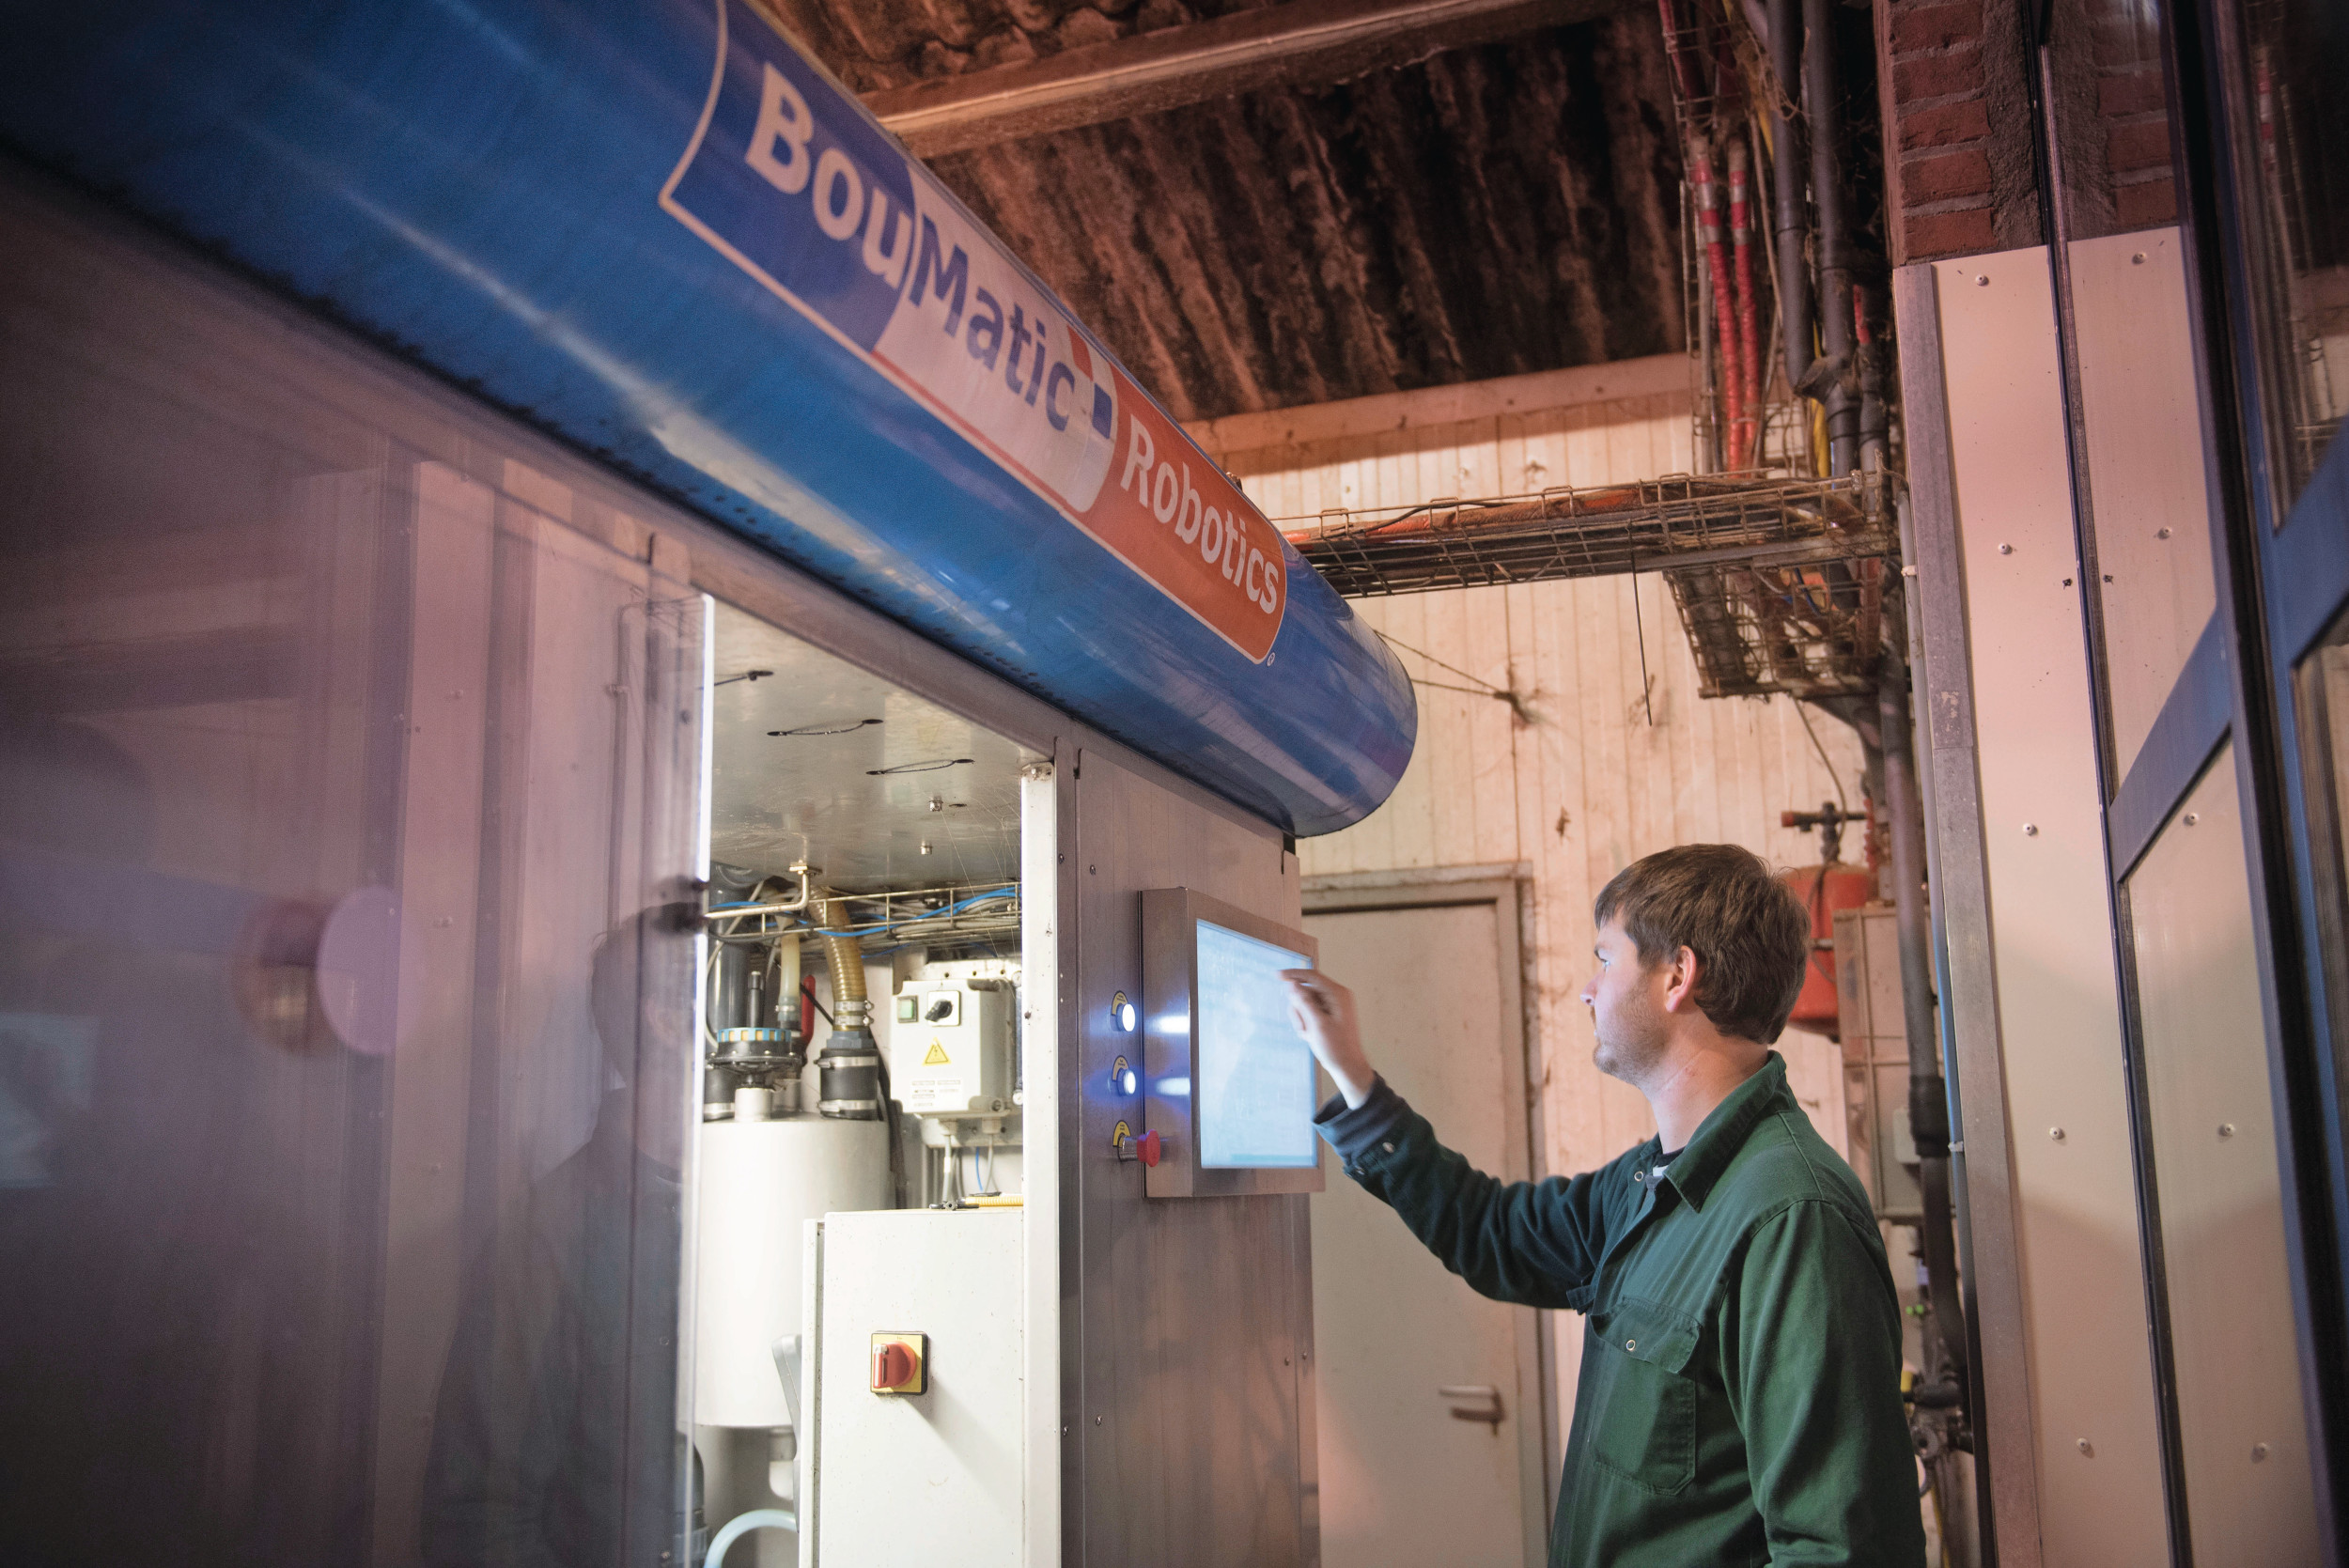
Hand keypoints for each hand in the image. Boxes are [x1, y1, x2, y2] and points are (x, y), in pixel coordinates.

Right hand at [1281, 970, 1375, 1108]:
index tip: (1277, 976)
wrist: (1347, 1066)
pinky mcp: (1329, 1013)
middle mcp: (1336, 996)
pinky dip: (1306, 1022)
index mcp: (1338, 994)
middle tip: (1303, 1028)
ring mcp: (1333, 1005)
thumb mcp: (1316, 1024)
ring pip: (1305, 1002)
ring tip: (1308, 1034)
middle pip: (1306, 991)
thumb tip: (1292, 984)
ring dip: (1302, 1017)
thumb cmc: (1336, 1048)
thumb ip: (1303, 1002)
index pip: (1312, 976)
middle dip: (1299, 1009)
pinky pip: (1310, 1011)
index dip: (1293, 974)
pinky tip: (1310, 1035)